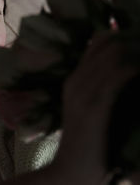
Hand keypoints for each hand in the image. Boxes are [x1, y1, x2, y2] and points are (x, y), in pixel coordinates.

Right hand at [54, 31, 138, 183]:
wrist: (71, 169)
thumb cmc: (87, 141)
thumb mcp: (88, 109)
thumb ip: (102, 89)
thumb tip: (126, 69)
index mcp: (74, 79)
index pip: (99, 41)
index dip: (124, 35)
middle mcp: (76, 80)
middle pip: (107, 43)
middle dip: (135, 39)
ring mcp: (82, 93)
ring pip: (114, 55)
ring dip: (137, 51)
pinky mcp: (94, 108)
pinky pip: (117, 77)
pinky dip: (134, 69)